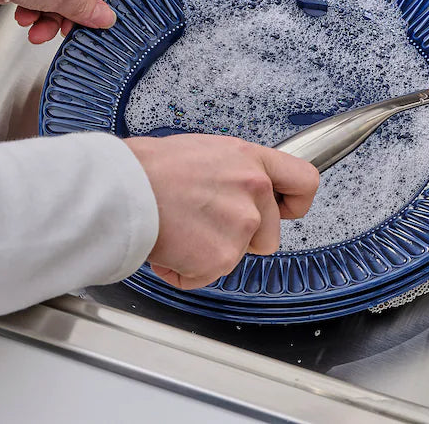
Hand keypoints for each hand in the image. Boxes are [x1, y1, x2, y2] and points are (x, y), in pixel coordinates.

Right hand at [126, 134, 319, 289]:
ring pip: (237, 256)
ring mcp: (242, 225)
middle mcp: (254, 191)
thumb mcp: (207, 152)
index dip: (296, 202)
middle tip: (202, 222)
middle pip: (269, 234)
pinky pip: (207, 275)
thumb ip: (235, 173)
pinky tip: (170, 244)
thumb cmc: (151, 167)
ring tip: (180, 228)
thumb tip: (237, 189)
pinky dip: (186, 270)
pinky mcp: (222, 256)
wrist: (124, 187)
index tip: (286, 209)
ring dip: (211, 253)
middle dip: (240, 237)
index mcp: (252, 161)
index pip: (304, 182)